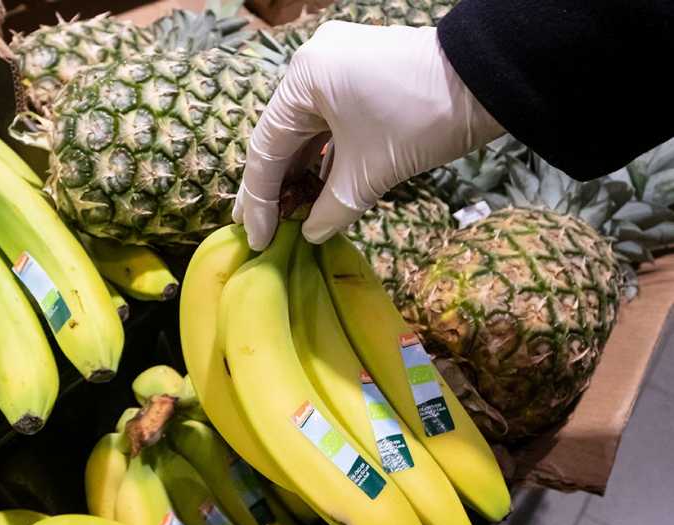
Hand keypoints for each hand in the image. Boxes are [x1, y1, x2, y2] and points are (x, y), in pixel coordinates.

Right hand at [232, 21, 504, 249]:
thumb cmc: (424, 119)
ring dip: (300, 172)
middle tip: (258, 228)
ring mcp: (336, 63)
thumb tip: (310, 234)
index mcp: (302, 79)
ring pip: (305, 128)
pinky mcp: (360, 71)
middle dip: (273, 186)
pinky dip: (323, 153)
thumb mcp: (372, 171)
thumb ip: (332, 207)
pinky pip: (328, 118)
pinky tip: (317, 186)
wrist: (491, 78)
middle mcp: (310, 64)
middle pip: (281, 136)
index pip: (266, 149)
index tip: (256, 238)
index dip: (258, 200)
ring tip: (287, 213)